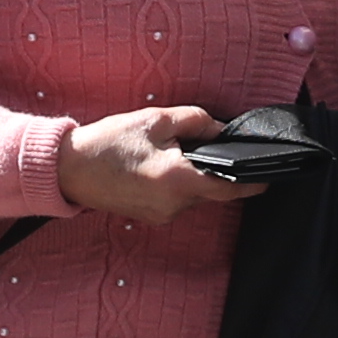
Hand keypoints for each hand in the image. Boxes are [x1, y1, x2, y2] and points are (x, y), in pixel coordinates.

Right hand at [57, 105, 258, 223]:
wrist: (68, 169)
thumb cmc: (107, 143)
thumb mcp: (155, 120)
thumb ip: (196, 121)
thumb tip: (221, 129)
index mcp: (178, 181)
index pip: (230, 187)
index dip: (253, 182)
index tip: (269, 176)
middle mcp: (173, 205)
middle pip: (211, 189)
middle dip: (211, 167)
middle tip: (194, 143)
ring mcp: (161, 215)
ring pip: (192, 194)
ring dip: (189, 175)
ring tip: (165, 151)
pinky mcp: (150, 217)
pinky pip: (175, 200)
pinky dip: (174, 183)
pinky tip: (155, 166)